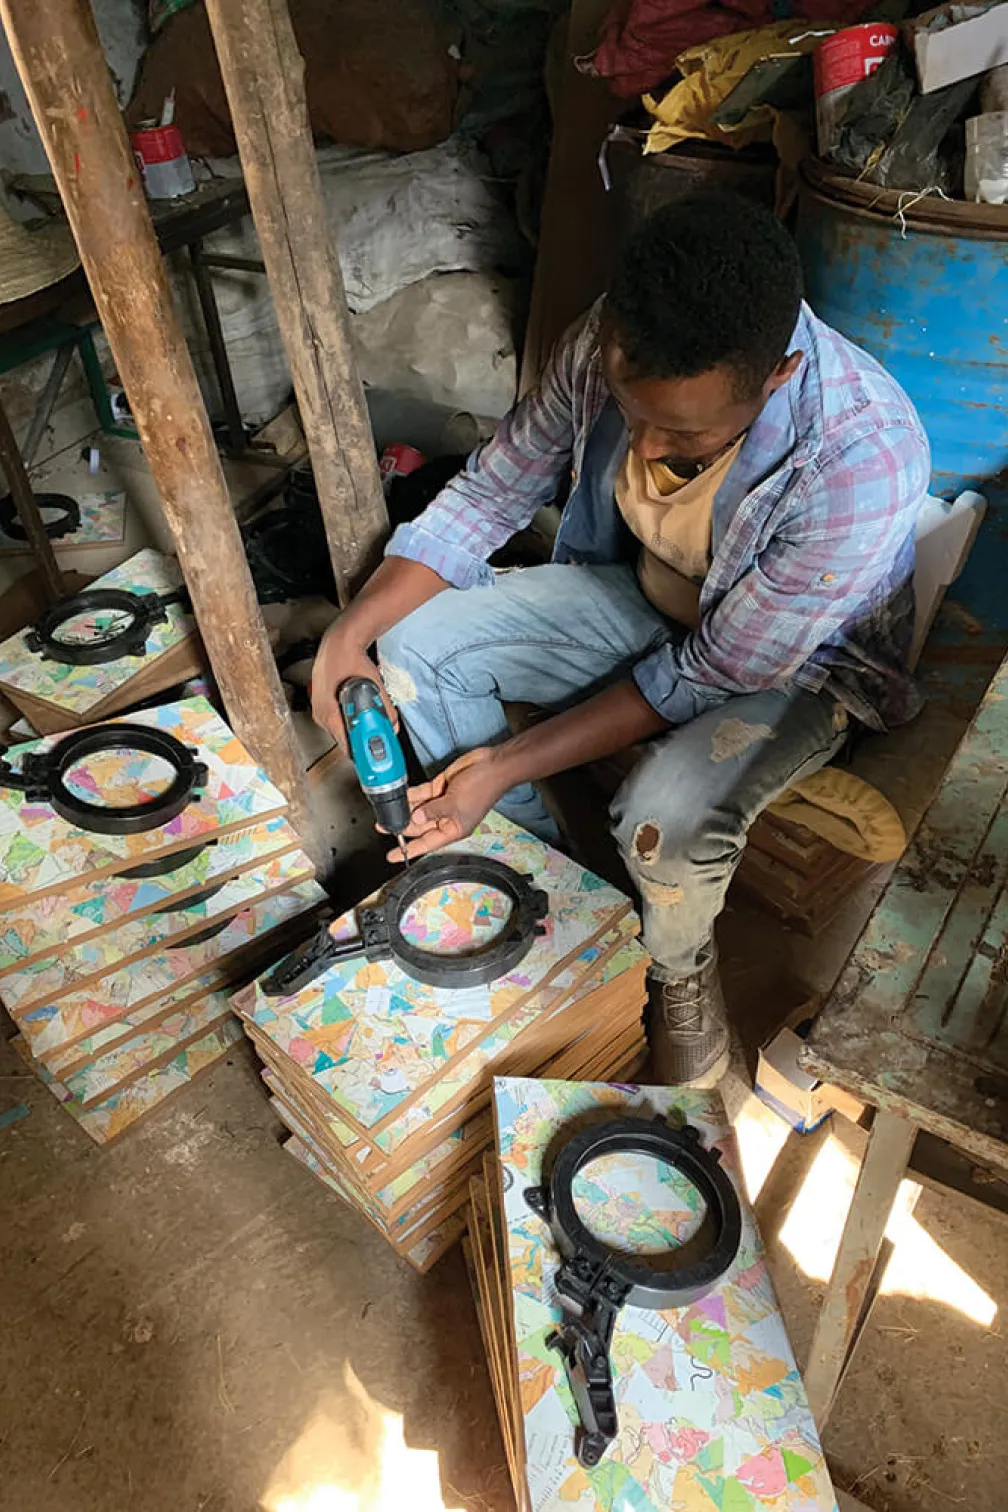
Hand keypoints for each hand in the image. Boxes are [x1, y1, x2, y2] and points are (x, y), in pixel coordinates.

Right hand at [310, 624, 397, 751]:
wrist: (339, 642)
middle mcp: (321, 715)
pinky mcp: (321, 703)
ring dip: (354, 730)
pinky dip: (347, 720)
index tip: (373, 758)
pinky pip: (335, 720)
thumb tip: (392, 725)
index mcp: (329, 715)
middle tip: (376, 740)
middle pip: (343, 740)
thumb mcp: (374, 685)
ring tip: (368, 723)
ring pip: (339, 730)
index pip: (346, 746)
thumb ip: (384, 709)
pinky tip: (357, 712)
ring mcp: (318, 709)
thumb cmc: (350, 661)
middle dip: (360, 741)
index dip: (362, 754)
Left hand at [386, 747, 506, 861]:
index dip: (409, 850)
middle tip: (383, 826)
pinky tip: (399, 796)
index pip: (426, 844)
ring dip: (404, 810)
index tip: (393, 856)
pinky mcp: (440, 786)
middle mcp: (446, 818)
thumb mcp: (455, 804)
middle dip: (402, 826)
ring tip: (386, 811)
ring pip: (417, 809)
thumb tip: (415, 818)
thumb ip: (432, 811)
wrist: (491, 765)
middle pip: (419, 827)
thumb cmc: (484, 789)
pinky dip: (410, 795)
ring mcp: (442, 802)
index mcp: (453, 829)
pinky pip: (421, 793)